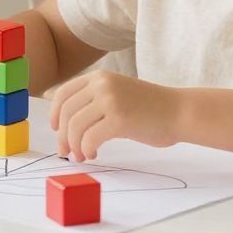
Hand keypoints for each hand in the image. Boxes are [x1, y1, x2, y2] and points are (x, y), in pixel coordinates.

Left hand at [50, 72, 180, 161]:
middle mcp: (102, 84)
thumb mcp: (117, 93)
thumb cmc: (149, 108)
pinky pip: (90, 138)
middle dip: (63, 136)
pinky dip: (87, 150)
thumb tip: (59, 112)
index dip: (54, 114)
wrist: (178, 112)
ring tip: (82, 155)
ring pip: (75, 126)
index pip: (63, 93)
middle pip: (66, 112)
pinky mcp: (119, 119)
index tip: (56, 130)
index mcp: (99, 77)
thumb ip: (92, 99)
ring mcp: (110, 100)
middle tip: (67, 152)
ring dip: (74, 146)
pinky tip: (94, 154)